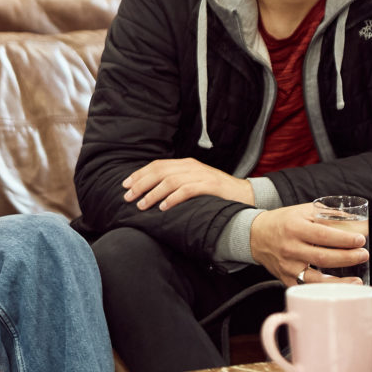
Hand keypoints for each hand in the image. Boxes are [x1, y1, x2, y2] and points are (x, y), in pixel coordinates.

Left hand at [123, 158, 253, 211]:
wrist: (246, 195)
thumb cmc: (216, 193)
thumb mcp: (194, 184)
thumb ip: (176, 184)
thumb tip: (151, 193)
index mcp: (186, 164)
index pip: (157, 165)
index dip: (139, 174)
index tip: (125, 185)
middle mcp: (191, 166)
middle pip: (160, 171)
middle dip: (141, 184)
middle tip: (128, 197)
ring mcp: (202, 175)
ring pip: (170, 181)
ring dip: (153, 193)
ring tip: (142, 205)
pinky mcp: (210, 186)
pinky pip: (187, 190)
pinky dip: (173, 198)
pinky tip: (163, 207)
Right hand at [249, 205, 368, 285]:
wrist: (255, 235)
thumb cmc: (283, 222)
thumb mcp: (303, 211)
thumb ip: (328, 215)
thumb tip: (356, 222)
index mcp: (294, 228)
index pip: (324, 235)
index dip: (345, 239)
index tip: (360, 240)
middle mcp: (290, 248)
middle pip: (324, 258)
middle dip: (348, 257)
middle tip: (363, 255)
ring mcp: (287, 266)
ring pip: (316, 279)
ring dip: (339, 281)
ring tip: (356, 279)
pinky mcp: (286, 279)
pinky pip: (307, 288)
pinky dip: (323, 290)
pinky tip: (337, 289)